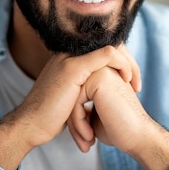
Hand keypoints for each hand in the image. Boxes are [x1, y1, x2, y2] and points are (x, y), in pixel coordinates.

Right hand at [0, 44, 139, 169]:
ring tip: (134, 86)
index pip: (104, 47)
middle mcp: (70, 52)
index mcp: (70, 56)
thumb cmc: (52, 116)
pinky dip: (123, 64)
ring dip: (129, 65)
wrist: (31, 125)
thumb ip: (86, 85)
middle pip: (110, 43)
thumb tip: (104, 88)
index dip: (122, 60)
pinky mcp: (73, 67)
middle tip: (137, 85)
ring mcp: (70, 57)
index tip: (131, 83)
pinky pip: (107, 55)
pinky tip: (126, 81)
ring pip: (112, 47)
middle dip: (130, 62)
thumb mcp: (72, 96)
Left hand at [68, 63, 168, 169]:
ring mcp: (101, 69)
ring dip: (75, 124)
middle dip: (74, 120)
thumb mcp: (93, 112)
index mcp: (100, 73)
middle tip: (84, 141)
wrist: (137, 137)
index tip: (83, 137)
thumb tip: (60, 103)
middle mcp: (101, 67)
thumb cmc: (117, 128)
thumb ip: (81, 101)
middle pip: (70, 93)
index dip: (75, 116)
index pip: (73, 92)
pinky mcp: (99, 78)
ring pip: (71, 97)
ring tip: (85, 141)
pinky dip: (78, 123)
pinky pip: (75, 100)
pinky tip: (89, 137)